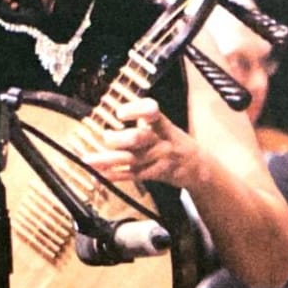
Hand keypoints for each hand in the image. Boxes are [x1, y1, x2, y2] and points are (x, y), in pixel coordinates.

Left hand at [83, 98, 201, 188]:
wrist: (198, 168)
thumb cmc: (176, 143)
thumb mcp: (166, 127)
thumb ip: (144, 121)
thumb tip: (115, 113)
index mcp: (164, 125)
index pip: (151, 112)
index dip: (135, 111)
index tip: (120, 113)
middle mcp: (162, 141)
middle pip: (139, 138)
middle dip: (119, 139)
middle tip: (106, 137)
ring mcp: (158, 159)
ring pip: (131, 159)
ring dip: (108, 159)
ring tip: (88, 159)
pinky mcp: (154, 174)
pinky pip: (132, 176)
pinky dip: (115, 176)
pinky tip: (100, 174)